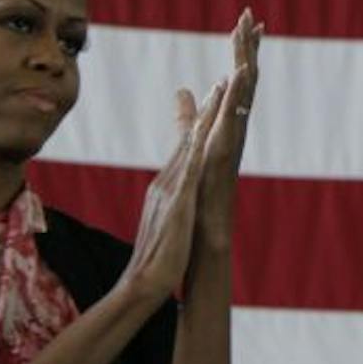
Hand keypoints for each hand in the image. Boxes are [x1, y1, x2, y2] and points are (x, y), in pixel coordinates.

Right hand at [120, 88, 216, 304]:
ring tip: (217, 95)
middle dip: (203, 111)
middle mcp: (166, 183)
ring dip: (202, 120)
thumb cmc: (158, 255)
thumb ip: (172, 204)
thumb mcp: (168, 221)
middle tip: (219, 83)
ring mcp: (170, 191)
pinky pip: (187, 172)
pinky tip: (202, 135)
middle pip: (187, 141)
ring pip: (189, 148)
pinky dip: (195, 151)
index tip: (210, 99)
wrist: (144, 280)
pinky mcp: (176, 204)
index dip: (197, 123)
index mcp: (166, 186)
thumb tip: (178, 195)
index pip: (185, 148)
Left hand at [196, 9, 261, 246]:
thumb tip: (184, 94)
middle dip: (246, 47)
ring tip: (251, 33)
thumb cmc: (197, 200)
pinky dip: (238, 95)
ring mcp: (231, 142)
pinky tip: (240, 73)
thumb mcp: (189, 152)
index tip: (246, 22)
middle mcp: (233, 132)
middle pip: (244, 82)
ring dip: (247, 62)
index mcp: (225, 128)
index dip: (242, 52)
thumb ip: (188, 121)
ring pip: (243, 95)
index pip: (236, 83)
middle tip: (250, 14)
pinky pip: (233, 119)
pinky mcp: (223, 155)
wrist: (203, 239)